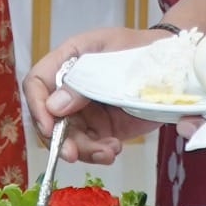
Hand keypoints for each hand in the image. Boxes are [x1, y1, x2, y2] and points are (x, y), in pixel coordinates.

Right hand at [28, 26, 162, 163]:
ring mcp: (84, 111)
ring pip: (69, 138)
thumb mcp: (110, 59)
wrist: (169, 64)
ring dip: (85, 151)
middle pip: (49, 119)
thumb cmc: (138, 51)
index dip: (36, 106)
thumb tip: (52, 107)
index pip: (36, 83)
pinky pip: (92, 147)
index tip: (48, 127)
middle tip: (73, 154)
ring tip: (108, 151)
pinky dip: (100, 153)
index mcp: (66, 61)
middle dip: (59, 140)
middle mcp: (69, 89)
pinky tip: (114, 149)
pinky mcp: (102, 128)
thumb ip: (82, 83)